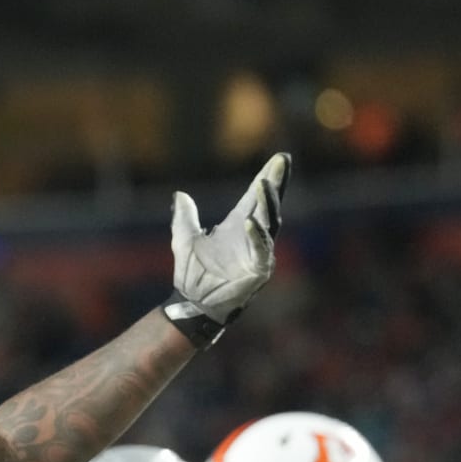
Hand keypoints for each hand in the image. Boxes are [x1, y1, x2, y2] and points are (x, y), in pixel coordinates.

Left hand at [164, 152, 290, 343]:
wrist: (191, 303)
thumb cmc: (192, 274)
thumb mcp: (183, 239)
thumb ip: (184, 217)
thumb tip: (179, 195)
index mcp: (237, 226)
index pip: (255, 197)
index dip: (267, 177)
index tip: (279, 158)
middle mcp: (252, 236)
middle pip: (269, 205)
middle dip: (276, 184)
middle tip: (281, 162)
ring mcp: (258, 253)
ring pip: (269, 224)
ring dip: (267, 204)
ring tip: (264, 184)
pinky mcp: (258, 271)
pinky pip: (261, 251)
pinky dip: (256, 236)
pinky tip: (251, 221)